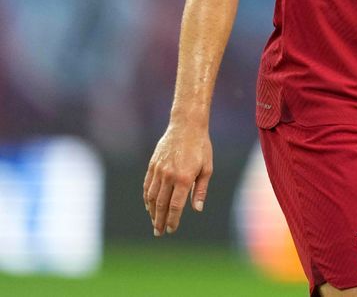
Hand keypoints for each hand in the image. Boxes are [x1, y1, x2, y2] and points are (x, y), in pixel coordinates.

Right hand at [143, 122, 212, 236]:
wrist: (187, 125)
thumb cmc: (201, 147)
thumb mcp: (207, 168)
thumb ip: (201, 190)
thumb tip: (197, 209)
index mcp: (184, 178)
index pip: (175, 206)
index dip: (172, 220)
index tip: (171, 229)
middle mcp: (169, 176)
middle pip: (161, 205)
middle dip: (159, 221)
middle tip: (159, 232)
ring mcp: (159, 170)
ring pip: (152, 196)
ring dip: (152, 212)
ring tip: (154, 222)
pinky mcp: (153, 164)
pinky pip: (147, 185)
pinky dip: (147, 197)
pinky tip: (149, 205)